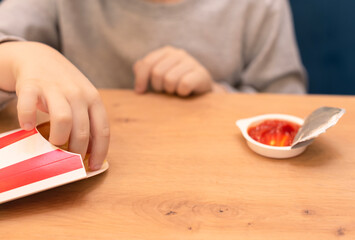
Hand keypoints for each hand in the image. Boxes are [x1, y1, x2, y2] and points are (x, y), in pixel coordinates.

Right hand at [0, 41, 108, 169]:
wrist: (39, 57)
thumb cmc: (65, 85)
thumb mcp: (83, 98)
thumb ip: (88, 120)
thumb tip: (91, 151)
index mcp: (94, 99)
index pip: (102, 130)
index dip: (100, 151)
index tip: (93, 166)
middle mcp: (78, 93)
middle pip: (83, 130)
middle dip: (77, 150)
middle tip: (68, 158)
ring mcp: (56, 88)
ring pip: (63, 119)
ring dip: (58, 138)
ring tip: (52, 144)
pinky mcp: (32, 85)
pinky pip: (29, 105)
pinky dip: (27, 118)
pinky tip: (27, 126)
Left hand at [133, 46, 223, 95]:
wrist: (200, 89)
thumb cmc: (175, 82)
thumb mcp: (158, 76)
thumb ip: (144, 71)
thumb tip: (136, 71)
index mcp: (165, 52)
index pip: (146, 63)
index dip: (140, 79)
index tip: (140, 92)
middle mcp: (178, 53)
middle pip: (157, 73)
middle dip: (158, 87)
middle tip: (165, 90)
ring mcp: (191, 62)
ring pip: (170, 80)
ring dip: (170, 90)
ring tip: (175, 90)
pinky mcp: (201, 74)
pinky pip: (184, 84)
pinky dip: (181, 92)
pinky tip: (184, 92)